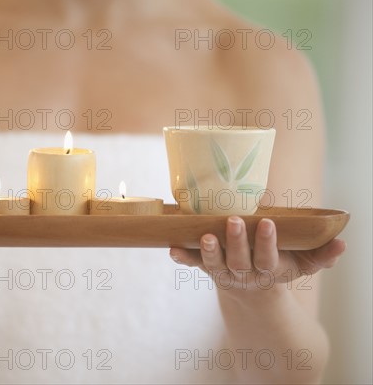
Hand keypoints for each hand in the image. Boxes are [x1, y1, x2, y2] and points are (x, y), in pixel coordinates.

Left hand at [169, 216, 345, 290]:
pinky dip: (183, 257)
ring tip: (205, 235)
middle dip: (237, 242)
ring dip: (208, 251)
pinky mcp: (206, 267)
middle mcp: (243, 273)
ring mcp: (222, 272)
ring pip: (214, 265)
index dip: (266, 242)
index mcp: (268, 270)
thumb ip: (321, 256)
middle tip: (233, 220)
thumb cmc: (279, 268)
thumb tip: (342, 244)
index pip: (268, 257)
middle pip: (238, 260)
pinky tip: (171, 248)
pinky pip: (192, 264)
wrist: (252, 292)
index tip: (265, 222)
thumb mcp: (303, 265)